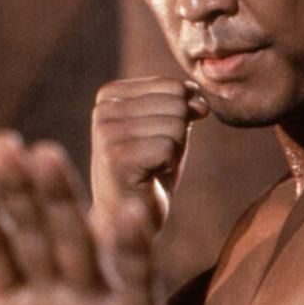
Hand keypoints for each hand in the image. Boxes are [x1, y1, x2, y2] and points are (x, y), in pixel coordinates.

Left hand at [0, 132, 197, 304]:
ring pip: (75, 241)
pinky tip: (125, 212)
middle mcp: (54, 290)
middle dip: (16, 191)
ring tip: (46, 155)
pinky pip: (135, 275)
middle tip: (2, 142)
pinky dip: (131, 246)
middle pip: (32, 233)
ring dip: (61, 201)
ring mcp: (96, 297)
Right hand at [91, 78, 207, 229]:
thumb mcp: (168, 126)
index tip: (155, 139)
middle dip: (177, 134)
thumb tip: (200, 101)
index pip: (173, 85)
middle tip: (155, 156)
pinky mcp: (116, 157)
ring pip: (175, 125)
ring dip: (173, 150)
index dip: (180, 115)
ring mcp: (106, 132)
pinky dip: (168, 165)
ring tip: (151, 166)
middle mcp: (103, 109)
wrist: (127, 219)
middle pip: (176, 103)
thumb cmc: (150, 169)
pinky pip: (169, 147)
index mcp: (111, 94)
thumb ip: (183, 104)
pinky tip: (148, 176)